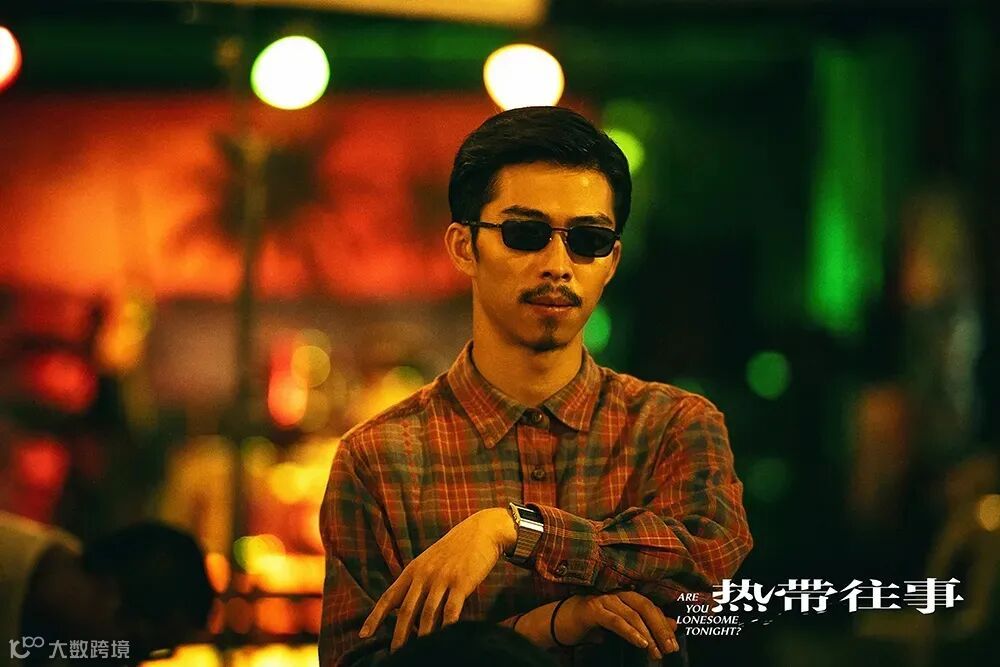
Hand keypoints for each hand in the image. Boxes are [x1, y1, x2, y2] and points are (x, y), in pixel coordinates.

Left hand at [359, 508, 514, 649]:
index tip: (364, 635)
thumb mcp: (430, 561)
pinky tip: (445, 638)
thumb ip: (418, 582)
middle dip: (399, 636)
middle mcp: (424, 575)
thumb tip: (409, 610)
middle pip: (407, 611)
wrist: (481, 530)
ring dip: (422, 637)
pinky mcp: (462, 582)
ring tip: (418, 653)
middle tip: (394, 655)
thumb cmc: (455, 549)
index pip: (388, 597)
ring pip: (428, 614)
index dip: (375, 617)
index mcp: (413, 570)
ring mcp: (443, 578)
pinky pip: (452, 610)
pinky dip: (447, 627)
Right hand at [555, 592, 678, 660]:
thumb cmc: (590, 624)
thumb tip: (673, 625)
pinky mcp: (592, 609)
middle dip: (660, 628)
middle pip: (645, 607)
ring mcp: (604, 599)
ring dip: (647, 634)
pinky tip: (640, 643)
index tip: (673, 644)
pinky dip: (630, 632)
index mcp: (624, 595)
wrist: (558, 623)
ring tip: (656, 651)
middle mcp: (616, 593)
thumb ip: (644, 624)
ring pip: (633, 614)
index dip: (663, 624)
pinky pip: (616, 620)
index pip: (650, 607)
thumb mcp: (620, 625)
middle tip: (670, 648)